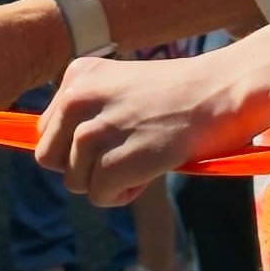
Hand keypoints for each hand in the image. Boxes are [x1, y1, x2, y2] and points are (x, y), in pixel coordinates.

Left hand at [43, 33, 269, 201]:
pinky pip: (99, 195)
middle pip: (50, 159)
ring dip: (107, 181)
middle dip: (83, 167)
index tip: (114, 138)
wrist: (222, 91)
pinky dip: (122, 194)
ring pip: (75, 181)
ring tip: (142, 159)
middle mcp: (78, 98)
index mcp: (76, 75)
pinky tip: (148, 172)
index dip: (78, 146)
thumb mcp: (120, 87)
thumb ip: (86, 113)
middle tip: (122, 156)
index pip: (47, 131)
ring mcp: (96, 129)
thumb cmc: (178, 94)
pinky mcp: (118, 159)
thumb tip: (55, 156)